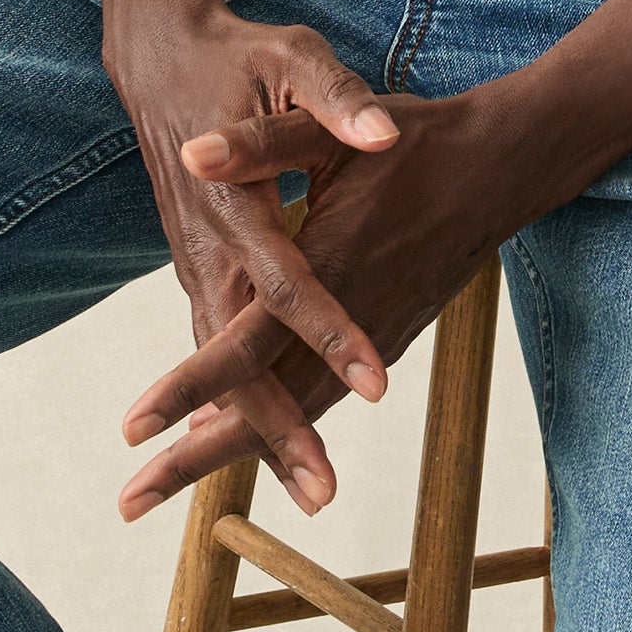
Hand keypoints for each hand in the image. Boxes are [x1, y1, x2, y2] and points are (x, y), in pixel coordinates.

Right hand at [104, 0, 403, 515]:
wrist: (162, 56)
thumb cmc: (238, 57)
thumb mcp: (294, 60)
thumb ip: (334, 103)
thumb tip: (379, 133)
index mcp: (235, 200)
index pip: (285, 281)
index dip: (329, 330)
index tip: (373, 380)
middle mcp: (208, 247)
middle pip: (241, 354)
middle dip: (278, 426)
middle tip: (323, 491)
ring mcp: (197, 265)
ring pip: (224, 366)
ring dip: (257, 431)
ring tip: (313, 492)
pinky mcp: (201, 270)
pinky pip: (219, 350)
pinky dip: (239, 403)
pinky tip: (271, 448)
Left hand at [115, 81, 554, 520]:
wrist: (503, 165)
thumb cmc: (418, 141)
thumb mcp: (332, 128)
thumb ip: (261, 145)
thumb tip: (192, 154)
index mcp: (323, 268)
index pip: (244, 343)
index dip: (188, 387)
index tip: (131, 427)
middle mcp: (347, 320)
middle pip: (261, 404)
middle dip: (193, 458)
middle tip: (128, 503)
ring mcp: (373, 338)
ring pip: (296, 412)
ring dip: (234, 453)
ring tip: (168, 486)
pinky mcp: (389, 338)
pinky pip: (325, 398)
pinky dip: (285, 431)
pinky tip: (249, 443)